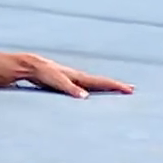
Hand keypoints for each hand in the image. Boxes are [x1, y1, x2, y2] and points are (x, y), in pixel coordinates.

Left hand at [16, 54, 134, 97]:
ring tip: (118, 89)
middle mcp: (79, 76)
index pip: (101, 82)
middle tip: (131, 89)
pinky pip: (86, 86)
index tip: (130, 90)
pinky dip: (95, 88)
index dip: (116, 86)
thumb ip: (70, 89)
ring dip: (106, 86)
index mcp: (79, 76)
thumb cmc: (43, 73)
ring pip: (94, 83)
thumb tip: (86, 97)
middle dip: (116, 85)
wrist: (31, 65)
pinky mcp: (67, 82)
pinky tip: (94, 93)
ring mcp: (74, 78)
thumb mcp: (56, 81)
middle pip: (101, 81)